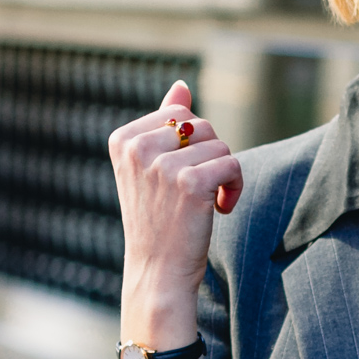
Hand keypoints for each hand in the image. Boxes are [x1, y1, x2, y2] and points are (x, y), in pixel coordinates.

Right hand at [111, 81, 241, 302]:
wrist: (156, 272)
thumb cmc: (158, 221)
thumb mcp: (152, 170)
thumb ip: (164, 125)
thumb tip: (181, 86)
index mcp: (123, 139)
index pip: (179, 113)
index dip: (192, 145)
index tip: (182, 175)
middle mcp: (137, 148)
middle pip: (202, 125)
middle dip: (211, 156)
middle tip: (200, 190)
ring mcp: (161, 164)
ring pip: (220, 145)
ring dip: (224, 174)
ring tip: (208, 202)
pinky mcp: (189, 182)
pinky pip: (231, 164)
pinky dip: (235, 187)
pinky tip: (220, 208)